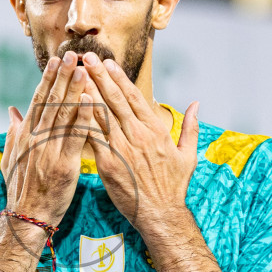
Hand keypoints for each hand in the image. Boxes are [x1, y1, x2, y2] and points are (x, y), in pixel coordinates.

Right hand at [1, 52, 94, 225]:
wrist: (27, 217)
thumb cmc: (22, 189)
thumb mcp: (11, 159)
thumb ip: (14, 133)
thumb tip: (12, 112)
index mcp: (26, 135)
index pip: (38, 100)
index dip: (48, 79)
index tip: (55, 60)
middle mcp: (37, 138)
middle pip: (51, 101)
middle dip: (62, 76)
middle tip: (72, 55)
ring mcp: (50, 150)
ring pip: (64, 114)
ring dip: (74, 89)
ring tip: (84, 69)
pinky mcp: (65, 164)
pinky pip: (77, 136)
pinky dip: (84, 117)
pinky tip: (92, 101)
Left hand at [80, 51, 198, 237]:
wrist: (161, 214)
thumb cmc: (174, 187)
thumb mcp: (189, 155)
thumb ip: (190, 127)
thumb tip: (196, 103)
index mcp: (156, 130)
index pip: (135, 98)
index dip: (120, 78)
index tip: (108, 63)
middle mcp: (139, 135)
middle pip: (116, 99)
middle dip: (100, 76)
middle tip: (87, 57)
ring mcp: (123, 148)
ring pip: (103, 113)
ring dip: (89, 91)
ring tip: (76, 74)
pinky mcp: (109, 163)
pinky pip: (94, 136)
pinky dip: (84, 119)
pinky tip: (74, 104)